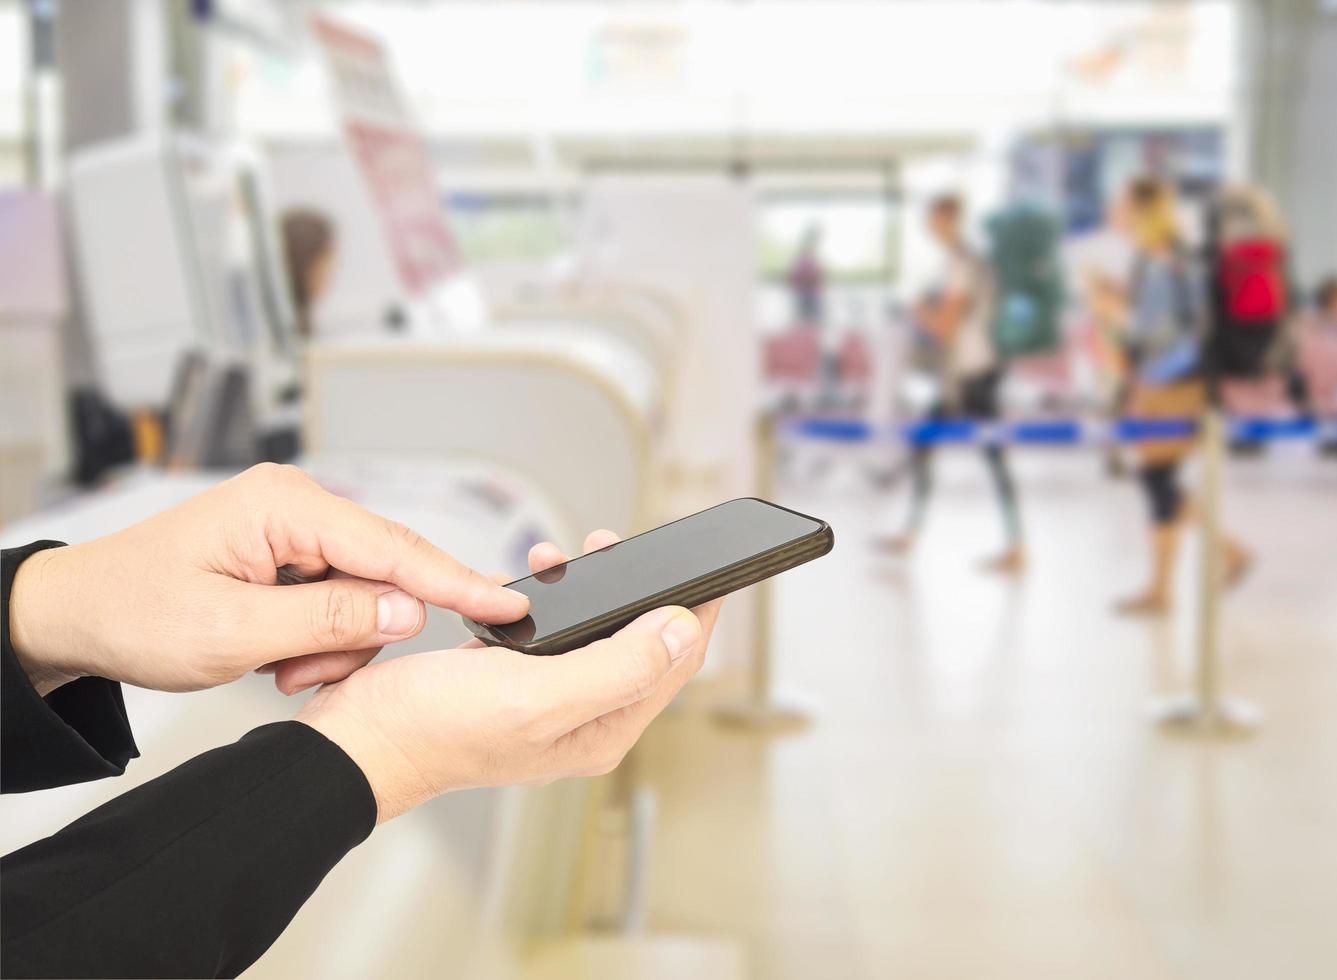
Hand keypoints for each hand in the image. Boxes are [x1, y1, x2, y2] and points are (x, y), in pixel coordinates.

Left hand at [7, 463, 527, 695]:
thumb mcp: (229, 631)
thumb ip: (327, 618)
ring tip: (274, 669)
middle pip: (385, 573)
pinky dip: (319, 640)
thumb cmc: (133, 612)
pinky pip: (340, 601)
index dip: (454, 582)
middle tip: (298, 676)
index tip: (505, 605)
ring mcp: (297, 529)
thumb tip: (409, 608)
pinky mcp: (293, 554)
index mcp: (285, 506)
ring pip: (366, 596)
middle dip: (358, 634)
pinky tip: (277, 657)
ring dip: (332, 645)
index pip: (392, 546)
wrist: (77, 615)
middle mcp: (299, 506)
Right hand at [297, 530, 722, 822]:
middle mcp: (583, 716)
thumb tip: (679, 630)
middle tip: (615, 545)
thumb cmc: (433, 731)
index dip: (694, 612)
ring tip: (566, 555)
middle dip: (635, 589)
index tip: (709, 568)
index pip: (674, 663)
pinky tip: (528, 580)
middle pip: (639, 643)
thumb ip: (615, 666)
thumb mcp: (535, 695)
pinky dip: (549, 599)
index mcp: (602, 728)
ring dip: (589, 587)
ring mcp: (548, 699)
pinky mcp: (514, 680)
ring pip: (595, 631)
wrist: (357, 738)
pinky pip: (553, 630)